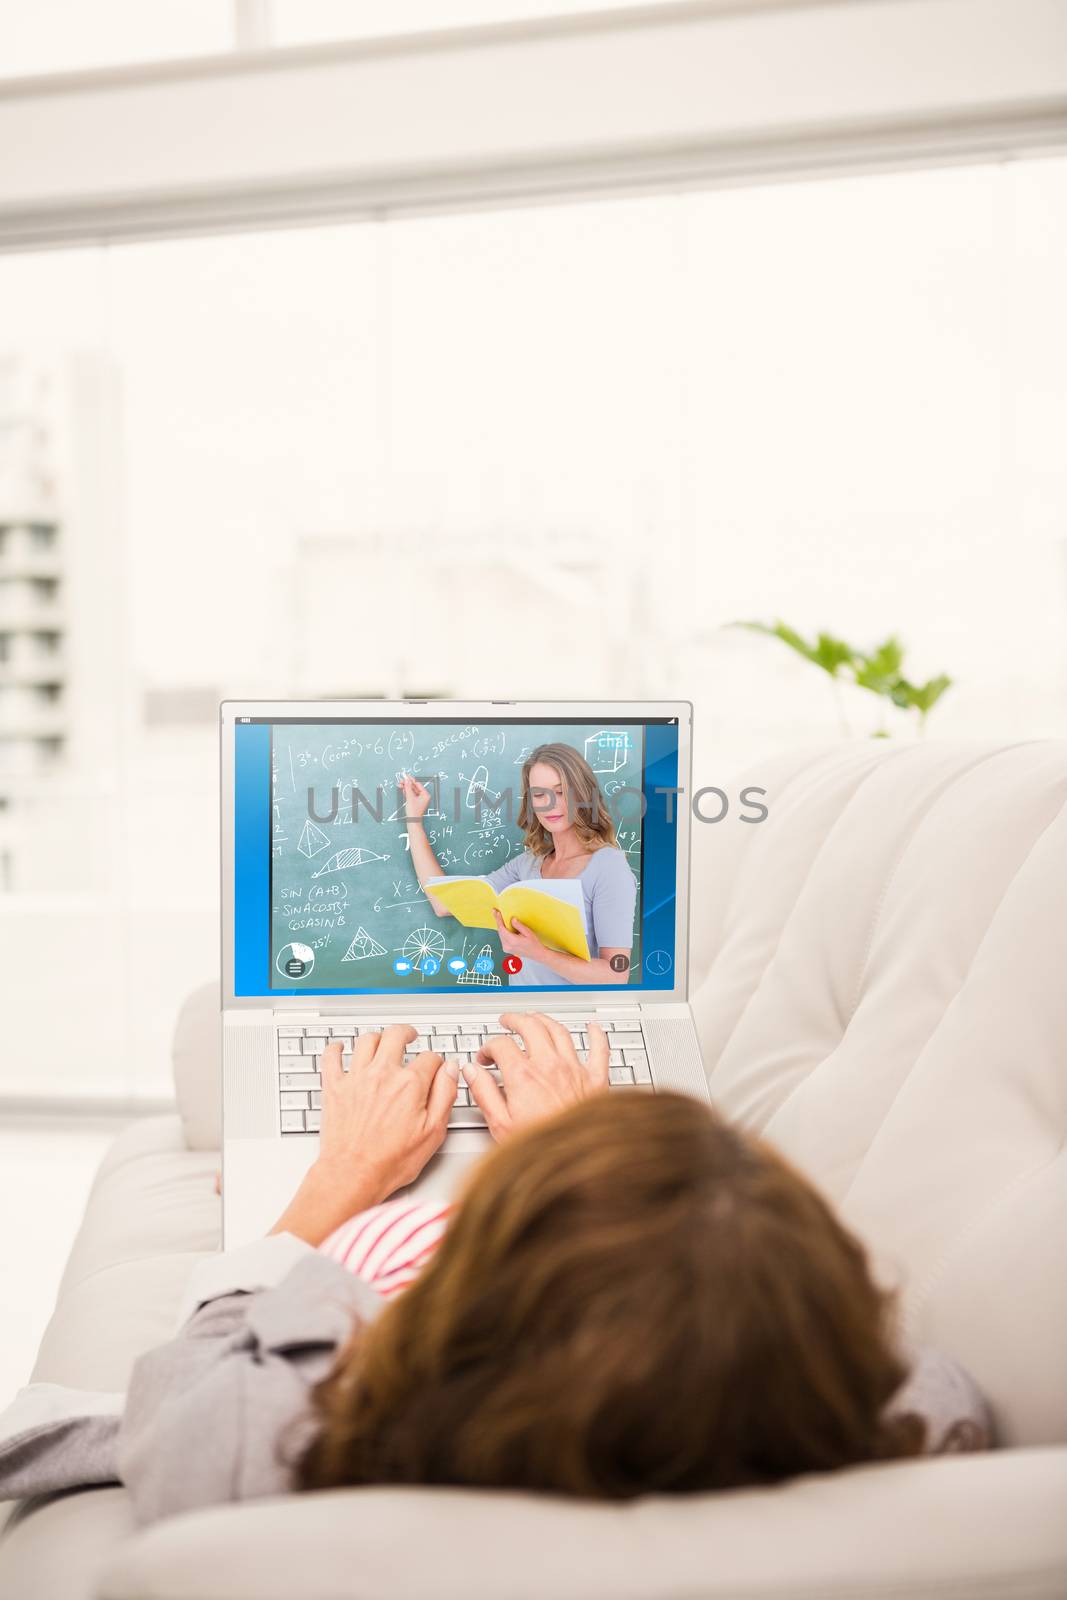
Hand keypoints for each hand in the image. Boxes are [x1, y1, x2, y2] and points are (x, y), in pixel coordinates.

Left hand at [271, 1024, 457, 1242]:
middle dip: (406, 1033)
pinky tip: (340, 1048)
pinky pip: (331, 1056)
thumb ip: (445, 1095)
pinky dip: (335, 1048)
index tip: (435, 1069)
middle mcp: (382, 1074)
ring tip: (381, 1042)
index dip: (435, 1062)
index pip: (429, 1057)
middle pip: (395, 1035)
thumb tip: (450, 1070)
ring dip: (376, 1038)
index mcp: (409, 1084)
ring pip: (366, 1040)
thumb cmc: (391, 1161)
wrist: (352, 1175)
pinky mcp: (334, 1087)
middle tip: (409, 1036)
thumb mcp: (433, 1132)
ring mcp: (356, 1078)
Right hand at [401, 774, 431, 820]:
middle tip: (401, 780)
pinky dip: (406, 792)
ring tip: (399, 784)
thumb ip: (408, 788)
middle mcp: (423, 796)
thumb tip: (406, 780)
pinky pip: (411, 795)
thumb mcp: (410, 798)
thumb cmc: (414, 812)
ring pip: (412, 791)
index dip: (411, 779)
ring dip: (406, 787)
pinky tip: (402, 789)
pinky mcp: (415, 802)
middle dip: (407, 783)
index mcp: (425, 795)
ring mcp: (419, 799)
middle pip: (414, 787)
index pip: (417, 784)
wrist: (412, 822)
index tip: (405, 775)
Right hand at [462, 1011, 608, 1140]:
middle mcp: (550, 1066)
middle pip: (531, 1027)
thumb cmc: (541, 1149)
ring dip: (545, 1020)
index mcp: (523, 1076)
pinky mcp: (597, 1080)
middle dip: (515, 1019)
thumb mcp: (500, 1125)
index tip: (484, 1058)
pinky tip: (593, 1028)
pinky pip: (600, 1049)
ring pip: (560, 1031)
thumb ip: (483, 1093)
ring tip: (535, 1018)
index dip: (488, 1047)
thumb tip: (470, 1072)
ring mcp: (575, 1070)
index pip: (501, 1045)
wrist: (577, 1163)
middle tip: (507, 1020)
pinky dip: (596, 1035)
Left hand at [493, 909, 547, 963]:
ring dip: (500, 926)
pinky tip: (503, 925)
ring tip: (498, 917)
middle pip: (499, 931)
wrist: (536, 953)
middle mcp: (507, 946)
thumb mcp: (528, 932)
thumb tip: (512, 919)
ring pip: (500, 934)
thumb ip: (519, 925)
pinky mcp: (506, 949)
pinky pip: (502, 938)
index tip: (497, 913)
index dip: (499, 920)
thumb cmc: (534, 943)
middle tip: (495, 912)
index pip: (502, 929)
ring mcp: (506, 948)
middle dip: (498, 921)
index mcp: (512, 941)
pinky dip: (502, 931)